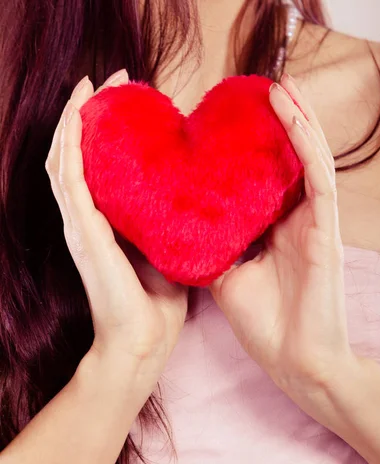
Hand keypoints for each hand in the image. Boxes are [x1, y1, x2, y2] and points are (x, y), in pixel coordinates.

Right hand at [45, 70, 187, 388]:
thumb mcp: (166, 249)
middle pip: (77, 153)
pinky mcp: (83, 232)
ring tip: (93, 84)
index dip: (104, 129)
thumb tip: (190, 194)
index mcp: (105, 224)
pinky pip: (68, 177)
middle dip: (89, 112)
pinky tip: (79, 113)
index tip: (128, 98)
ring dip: (75, 117)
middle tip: (114, 79)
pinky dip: (70, 142)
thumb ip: (166, 221)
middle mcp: (86, 220)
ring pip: (64, 158)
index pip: (96, 166)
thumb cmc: (157, 303)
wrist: (143, 343)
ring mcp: (80, 225)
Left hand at [209, 74, 355, 424]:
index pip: (265, 180)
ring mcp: (314, 224)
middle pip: (288, 162)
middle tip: (256, 90)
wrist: (296, 363)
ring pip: (308, 159)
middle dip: (276, 124)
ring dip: (294, 119)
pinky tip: (289, 111)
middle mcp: (297, 221)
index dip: (253, 149)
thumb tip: (180, 229)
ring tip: (276, 85)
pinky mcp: (326, 231)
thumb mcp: (225, 279)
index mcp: (275, 232)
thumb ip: (211, 250)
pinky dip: (304, 141)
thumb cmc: (266, 326)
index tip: (229, 122)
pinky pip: (318, 176)